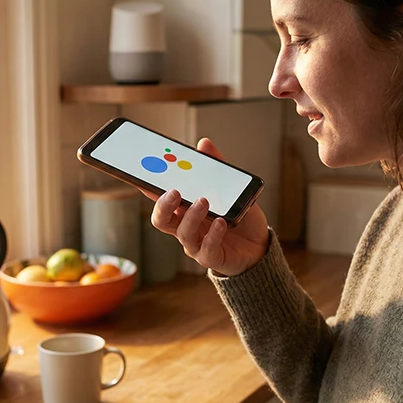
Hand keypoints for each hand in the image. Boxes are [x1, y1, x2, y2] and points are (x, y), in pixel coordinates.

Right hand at [143, 138, 269, 276]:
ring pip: (183, 233)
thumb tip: (203, 144)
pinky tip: (220, 222)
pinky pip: (206, 248)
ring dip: (191, 216)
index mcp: (184, 210)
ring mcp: (196, 244)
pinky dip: (212, 234)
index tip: (144, 172)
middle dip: (163, 205)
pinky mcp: (211, 257)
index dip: (149, 187)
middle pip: (161, 219)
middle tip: (174, 191)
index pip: (160, 198)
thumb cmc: (238, 218)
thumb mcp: (230, 189)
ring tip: (203, 201)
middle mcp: (185, 227)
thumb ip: (216, 167)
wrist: (258, 246)